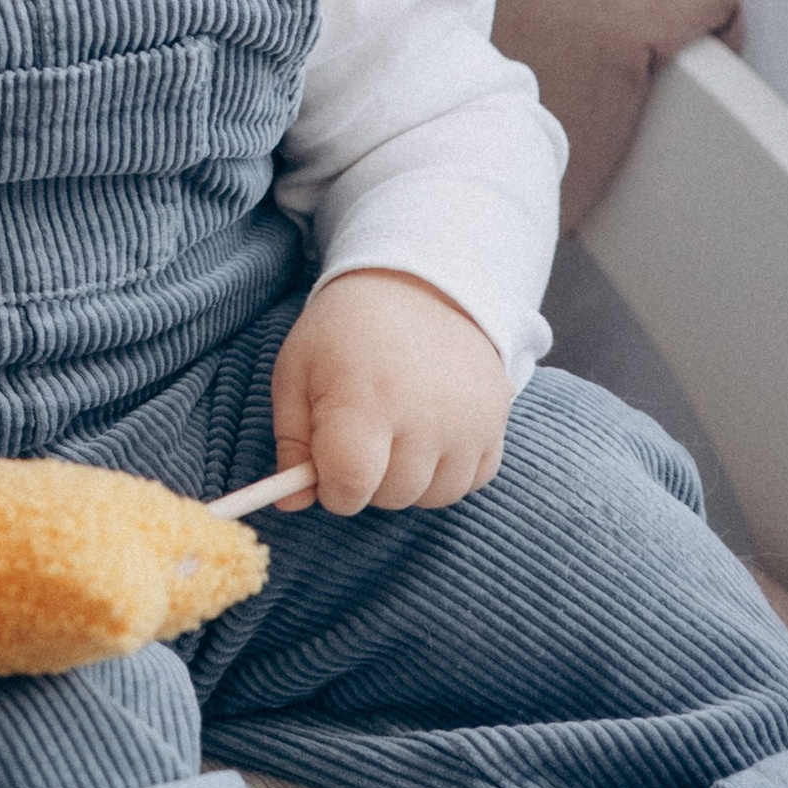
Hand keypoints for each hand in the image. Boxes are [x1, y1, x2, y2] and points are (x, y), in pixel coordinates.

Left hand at [268, 270, 508, 514]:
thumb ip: (292, 443)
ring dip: (407, 479)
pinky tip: (429, 433)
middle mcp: (423, 415)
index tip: (328, 465)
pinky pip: (469, 481)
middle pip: (390, 496)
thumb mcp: (297, 373)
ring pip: (431, 496)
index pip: (350, 487)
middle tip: (361, 434)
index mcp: (364, 400)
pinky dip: (446, 470)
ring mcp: (468, 421)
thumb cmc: (345, 332)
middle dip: (367, 479)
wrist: (417, 284)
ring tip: (394, 431)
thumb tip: (291, 504)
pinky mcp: (497, 422)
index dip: (332, 488)